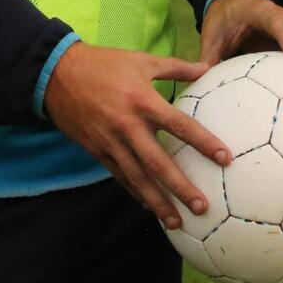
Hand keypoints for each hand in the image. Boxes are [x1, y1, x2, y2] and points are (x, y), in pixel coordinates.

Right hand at [42, 41, 232, 228]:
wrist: (58, 75)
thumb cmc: (104, 64)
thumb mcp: (142, 60)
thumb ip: (176, 67)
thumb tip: (207, 67)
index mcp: (143, 101)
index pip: (180, 125)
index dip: (203, 142)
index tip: (225, 158)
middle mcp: (128, 126)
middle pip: (159, 163)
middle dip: (181, 188)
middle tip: (202, 207)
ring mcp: (111, 142)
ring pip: (137, 178)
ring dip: (158, 202)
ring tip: (177, 221)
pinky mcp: (97, 151)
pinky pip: (120, 176)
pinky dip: (136, 193)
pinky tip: (150, 207)